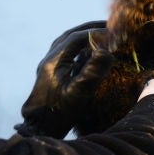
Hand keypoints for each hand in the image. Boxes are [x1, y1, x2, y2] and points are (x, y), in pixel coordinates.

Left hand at [15, 21, 112, 138]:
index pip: (76, 38)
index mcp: (54, 61)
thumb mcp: (79, 93)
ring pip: (66, 42)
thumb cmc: (60, 113)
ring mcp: (48, 65)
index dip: (95, 33)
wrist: (40, 128)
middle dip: (89, 29)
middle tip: (109, 26)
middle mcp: (49, 59)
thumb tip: (107, 52)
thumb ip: (92, 72)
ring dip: (83, 36)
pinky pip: (65, 52)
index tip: (113, 34)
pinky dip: (79, 46)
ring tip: (101, 36)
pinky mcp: (50, 73)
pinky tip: (89, 52)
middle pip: (70, 36)